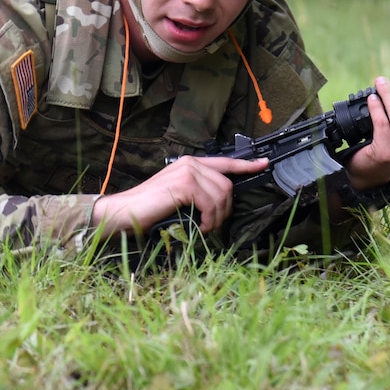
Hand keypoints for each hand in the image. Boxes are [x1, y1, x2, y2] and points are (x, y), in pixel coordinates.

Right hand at [90, 155, 268, 235]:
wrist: (125, 212)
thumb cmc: (150, 209)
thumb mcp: (179, 197)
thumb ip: (198, 192)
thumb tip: (220, 203)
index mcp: (190, 164)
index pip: (225, 162)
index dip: (247, 164)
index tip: (264, 164)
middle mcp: (191, 163)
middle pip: (227, 185)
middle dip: (226, 209)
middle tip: (213, 224)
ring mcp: (187, 172)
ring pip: (222, 194)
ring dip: (217, 217)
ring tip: (204, 227)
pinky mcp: (184, 184)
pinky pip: (211, 203)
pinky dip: (209, 219)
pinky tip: (199, 226)